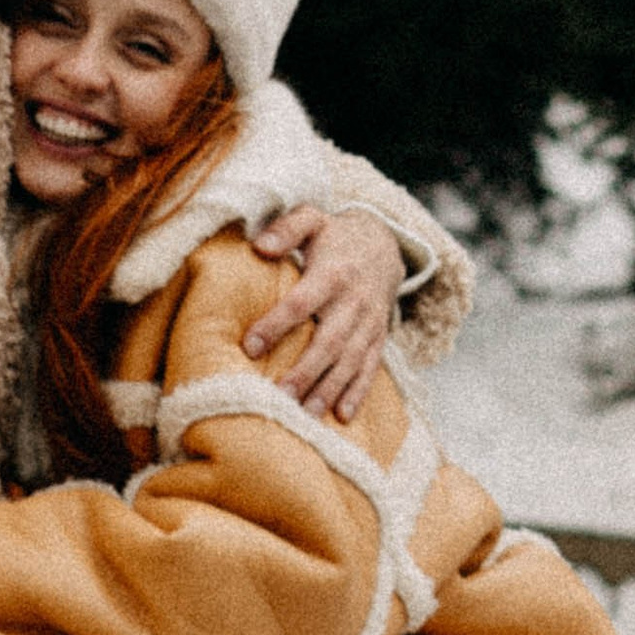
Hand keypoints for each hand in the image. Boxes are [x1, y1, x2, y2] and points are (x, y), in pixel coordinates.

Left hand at [244, 205, 405, 422]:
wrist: (385, 246)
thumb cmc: (335, 236)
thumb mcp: (312, 218)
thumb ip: (286, 228)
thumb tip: (259, 246)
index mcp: (334, 273)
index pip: (302, 302)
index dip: (277, 324)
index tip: (249, 346)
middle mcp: (355, 302)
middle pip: (329, 341)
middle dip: (306, 371)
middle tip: (280, 395)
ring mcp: (370, 323)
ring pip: (350, 361)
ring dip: (329, 389)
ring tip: (306, 414)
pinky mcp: (379, 339)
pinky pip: (370, 368)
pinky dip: (358, 393)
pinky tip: (341, 416)